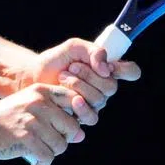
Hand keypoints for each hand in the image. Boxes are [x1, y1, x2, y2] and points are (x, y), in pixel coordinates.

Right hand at [0, 83, 88, 164]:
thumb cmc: (8, 118)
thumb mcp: (30, 105)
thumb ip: (56, 114)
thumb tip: (81, 135)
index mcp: (42, 91)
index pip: (76, 100)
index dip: (74, 117)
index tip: (61, 126)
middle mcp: (39, 103)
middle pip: (73, 127)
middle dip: (63, 139)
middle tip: (46, 142)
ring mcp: (32, 120)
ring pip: (61, 145)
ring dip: (51, 152)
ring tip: (37, 150)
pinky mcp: (25, 139)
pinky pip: (48, 157)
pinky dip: (42, 162)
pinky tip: (32, 159)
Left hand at [24, 38, 140, 117]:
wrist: (34, 76)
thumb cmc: (55, 61)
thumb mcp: (74, 48)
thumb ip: (93, 51)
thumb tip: (106, 68)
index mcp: (106, 69)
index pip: (131, 71)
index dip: (127, 70)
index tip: (111, 66)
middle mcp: (104, 87)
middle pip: (111, 86)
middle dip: (90, 75)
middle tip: (72, 68)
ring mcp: (95, 103)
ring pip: (100, 100)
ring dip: (80, 86)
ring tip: (63, 78)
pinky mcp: (82, 116)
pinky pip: (91, 116)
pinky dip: (80, 105)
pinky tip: (71, 98)